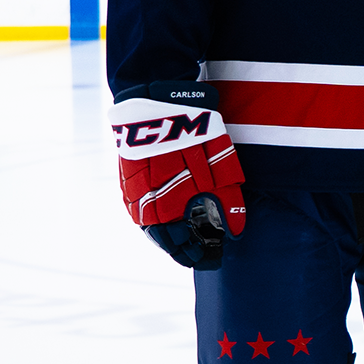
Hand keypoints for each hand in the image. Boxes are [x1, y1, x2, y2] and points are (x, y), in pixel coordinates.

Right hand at [113, 81, 246, 269]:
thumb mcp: (221, 169)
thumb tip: (235, 234)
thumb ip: (228, 204)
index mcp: (171, 209)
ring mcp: (134, 194)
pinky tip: (167, 222)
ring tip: (184, 244)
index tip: (212, 259)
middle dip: (184, 251)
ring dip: (168, 239)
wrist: (159, 104)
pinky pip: (140, 211)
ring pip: (151, 229)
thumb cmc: (196, 136)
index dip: (198, 255)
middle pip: (166, 241)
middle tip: (199, 256)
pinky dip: (155, 221)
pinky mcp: (127, 181)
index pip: (183, 246)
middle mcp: (148, 206)